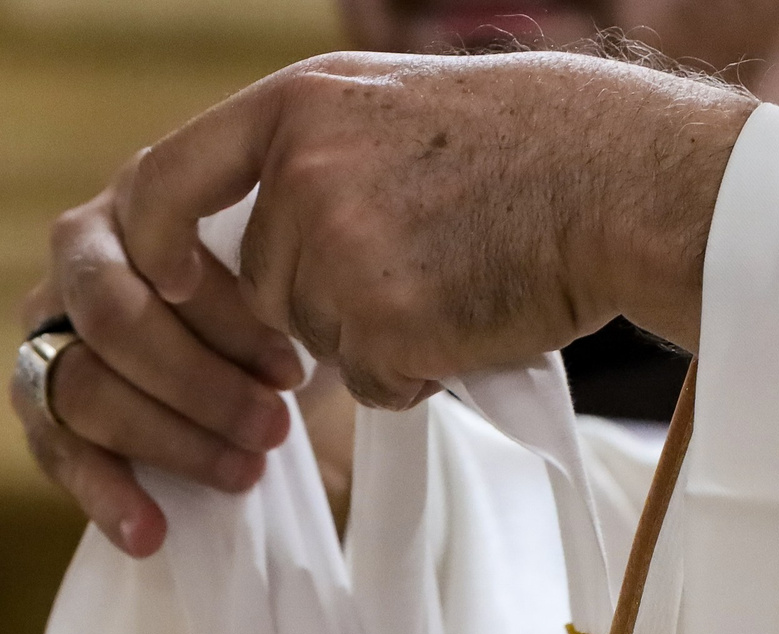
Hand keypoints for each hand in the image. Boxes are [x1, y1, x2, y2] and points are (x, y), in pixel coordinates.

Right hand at [12, 187, 306, 556]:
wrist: (263, 369)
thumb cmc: (283, 313)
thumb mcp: (299, 283)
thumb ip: (290, 279)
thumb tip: (323, 328)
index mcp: (143, 196)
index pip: (159, 248)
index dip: (225, 316)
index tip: (292, 371)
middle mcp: (80, 250)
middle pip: (113, 319)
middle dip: (199, 383)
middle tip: (272, 427)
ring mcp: (46, 324)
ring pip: (81, 385)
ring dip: (168, 438)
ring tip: (242, 474)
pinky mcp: (35, 400)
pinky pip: (55, 449)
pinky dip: (106, 495)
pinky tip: (150, 533)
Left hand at [116, 51, 751, 405]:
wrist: (622, 183)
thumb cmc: (535, 148)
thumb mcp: (399, 106)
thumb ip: (317, 154)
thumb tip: (258, 231)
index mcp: (299, 106)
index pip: (167, 180)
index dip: (156, 246)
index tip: (166, 284)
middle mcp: (303, 170)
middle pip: (261, 285)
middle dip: (324, 300)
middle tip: (422, 263)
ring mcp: (338, 247)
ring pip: (317, 339)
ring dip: (377, 336)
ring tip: (457, 282)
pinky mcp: (381, 321)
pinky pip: (370, 383)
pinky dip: (416, 373)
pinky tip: (472, 320)